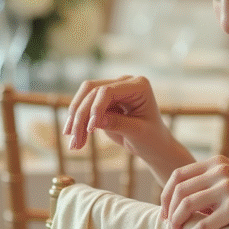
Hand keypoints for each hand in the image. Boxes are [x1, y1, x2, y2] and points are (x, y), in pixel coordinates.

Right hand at [63, 75, 194, 179]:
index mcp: (139, 85)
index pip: (109, 91)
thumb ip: (118, 124)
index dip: (96, 107)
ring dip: (76, 120)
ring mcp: (113, 90)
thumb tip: (95, 121)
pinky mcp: (104, 101)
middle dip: (81, 115)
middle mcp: (124, 83)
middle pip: (92, 91)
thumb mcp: (138, 132)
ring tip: (74, 144)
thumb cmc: (152, 138)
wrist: (153, 145)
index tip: (90, 129)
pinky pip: (85, 108)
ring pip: (84, 98)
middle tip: (74, 139)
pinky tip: (75, 140)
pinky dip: (78, 124)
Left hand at [160, 157, 228, 228]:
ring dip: (176, 223)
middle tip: (168, 227)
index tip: (164, 213)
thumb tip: (173, 200)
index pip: (178, 175)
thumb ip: (207, 185)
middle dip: (168, 211)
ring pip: (186, 205)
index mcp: (218, 162)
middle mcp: (221, 170)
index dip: (165, 195)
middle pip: (179, 190)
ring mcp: (228, 187)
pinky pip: (203, 223)